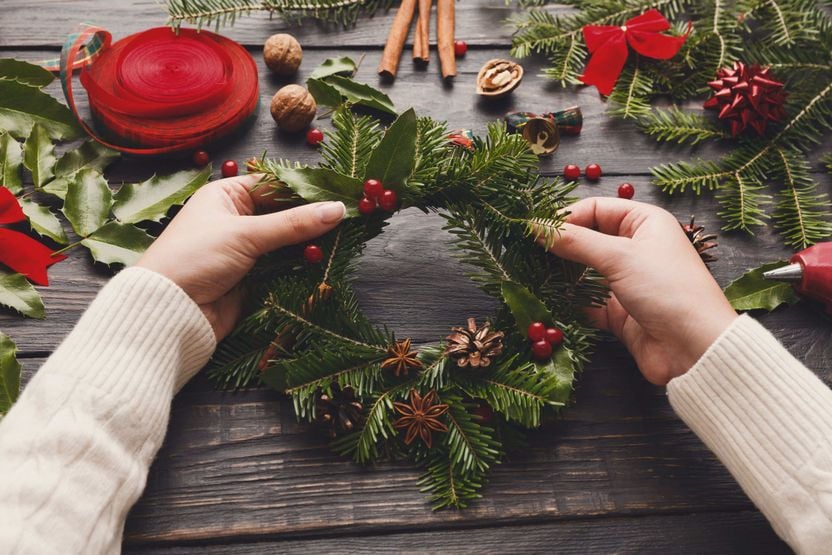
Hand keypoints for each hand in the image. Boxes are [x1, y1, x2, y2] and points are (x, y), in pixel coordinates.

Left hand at [137, 174, 344, 339]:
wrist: (167, 312)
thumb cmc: (193, 259)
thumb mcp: (245, 234)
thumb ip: (294, 223)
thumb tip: (336, 209)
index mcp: (226, 197)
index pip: (275, 186)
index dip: (306, 191)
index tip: (339, 195)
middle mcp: (235, 220)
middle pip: (284, 215)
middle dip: (312, 220)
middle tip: (348, 220)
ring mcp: (244, 251)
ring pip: (287, 243)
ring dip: (309, 245)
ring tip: (341, 242)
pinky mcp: (252, 279)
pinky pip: (283, 268)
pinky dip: (300, 267)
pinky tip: (322, 264)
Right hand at [544, 197, 736, 384]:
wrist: (695, 348)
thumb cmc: (668, 290)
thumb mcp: (619, 256)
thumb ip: (575, 241)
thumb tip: (537, 227)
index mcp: (644, 223)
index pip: (595, 208)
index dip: (565, 217)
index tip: (536, 231)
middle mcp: (636, 248)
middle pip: (587, 238)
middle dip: (560, 246)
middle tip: (529, 251)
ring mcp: (627, 281)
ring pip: (583, 271)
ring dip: (562, 274)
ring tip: (534, 275)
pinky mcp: (619, 311)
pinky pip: (586, 301)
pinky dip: (569, 300)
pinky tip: (548, 300)